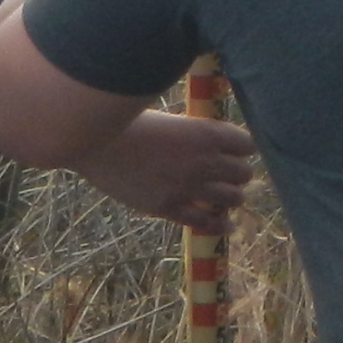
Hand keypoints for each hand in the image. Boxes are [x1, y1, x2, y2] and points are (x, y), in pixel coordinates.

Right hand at [72, 106, 256, 229]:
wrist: (94, 140)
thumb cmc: (127, 121)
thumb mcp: (170, 118)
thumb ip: (194, 130)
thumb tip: (213, 137)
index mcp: (206, 133)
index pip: (247, 144)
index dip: (243, 147)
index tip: (238, 149)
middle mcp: (203, 161)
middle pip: (244, 173)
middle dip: (240, 172)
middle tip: (233, 173)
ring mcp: (187, 187)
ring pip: (232, 199)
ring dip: (233, 196)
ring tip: (229, 196)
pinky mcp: (169, 207)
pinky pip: (206, 223)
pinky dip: (220, 224)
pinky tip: (227, 224)